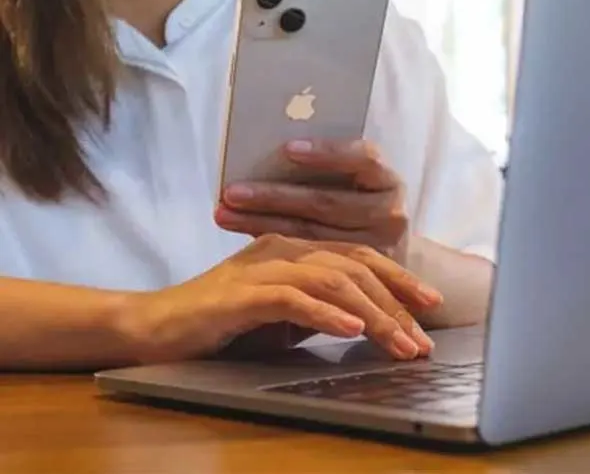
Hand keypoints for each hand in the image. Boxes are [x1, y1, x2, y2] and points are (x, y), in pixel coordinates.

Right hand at [117, 234, 441, 363]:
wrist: (155, 328)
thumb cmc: (223, 325)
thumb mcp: (284, 316)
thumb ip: (321, 309)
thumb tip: (367, 322)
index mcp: (297, 249)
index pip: (359, 259)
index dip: (399, 280)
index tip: (430, 306)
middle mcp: (285, 249)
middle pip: (355, 268)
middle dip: (396, 304)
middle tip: (423, 338)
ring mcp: (263, 267)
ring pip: (334, 281)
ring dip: (374, 315)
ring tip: (400, 344)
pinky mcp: (242, 293)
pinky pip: (294, 299)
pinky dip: (327, 314)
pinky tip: (351, 330)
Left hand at [216, 139, 408, 257]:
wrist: (391, 267)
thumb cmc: (359, 209)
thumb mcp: (354, 185)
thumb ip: (326, 171)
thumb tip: (266, 148)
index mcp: (387, 180)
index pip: (364, 158)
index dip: (327, 153)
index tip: (288, 149)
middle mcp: (389, 214)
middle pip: (328, 202)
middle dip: (275, 194)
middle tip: (233, 191)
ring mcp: (378, 248)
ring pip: (312, 234)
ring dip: (263, 222)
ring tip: (225, 213)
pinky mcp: (359, 276)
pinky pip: (310, 261)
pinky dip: (276, 246)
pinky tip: (247, 238)